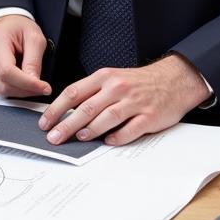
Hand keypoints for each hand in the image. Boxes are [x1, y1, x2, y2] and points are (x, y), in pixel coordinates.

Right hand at [0, 15, 51, 98]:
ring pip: (0, 90)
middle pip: (3, 84)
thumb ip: (34, 61)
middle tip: (42, 86)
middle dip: (26, 90)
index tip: (45, 88)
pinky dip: (11, 88)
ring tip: (31, 79)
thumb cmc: (20, 26)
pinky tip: (20, 79)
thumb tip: (35, 84)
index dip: (27, 84)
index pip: (7, 72)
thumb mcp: (34, 37)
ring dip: (19, 90)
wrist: (6, 22)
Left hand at [38, 53, 208, 146]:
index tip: (45, 122)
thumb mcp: (113, 78)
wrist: (174, 80)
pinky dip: (117, 137)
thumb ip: (93, 93)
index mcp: (104, 77)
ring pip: (106, 118)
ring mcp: (133, 102)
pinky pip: (129, 130)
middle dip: (67, 124)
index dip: (57, 108)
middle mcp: (117, 87)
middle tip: (54, 137)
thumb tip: (67, 113)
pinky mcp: (148, 116)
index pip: (74, 92)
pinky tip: (108, 142)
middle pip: (86, 107)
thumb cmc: (139, 82)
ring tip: (78, 138)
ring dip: (90, 130)